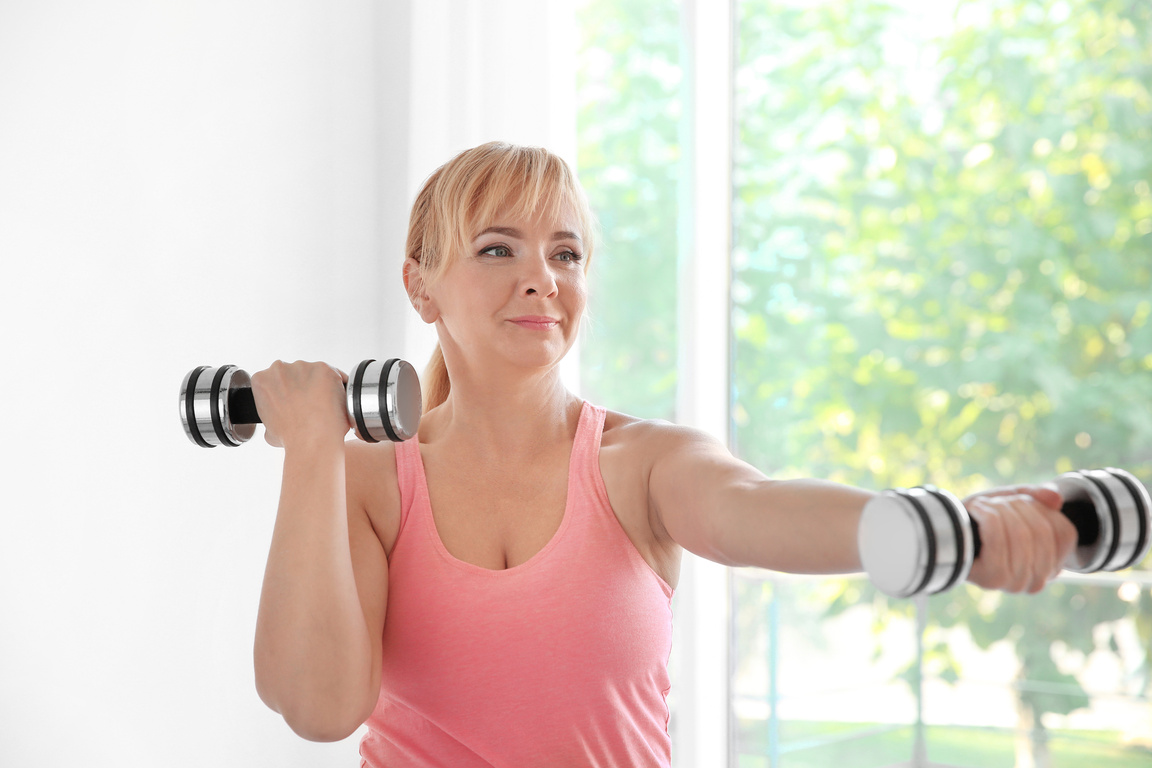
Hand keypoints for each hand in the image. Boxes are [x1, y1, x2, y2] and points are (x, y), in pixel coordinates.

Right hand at [250, 360, 350, 448]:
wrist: (312, 440)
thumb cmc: (292, 437)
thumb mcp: (269, 430)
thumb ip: (272, 415)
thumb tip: (279, 420)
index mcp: (262, 380)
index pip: (275, 380)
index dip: (286, 391)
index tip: (294, 401)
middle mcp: (279, 368)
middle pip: (294, 374)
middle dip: (302, 386)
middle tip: (310, 404)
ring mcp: (302, 366)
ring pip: (314, 373)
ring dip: (320, 385)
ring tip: (324, 406)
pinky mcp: (324, 369)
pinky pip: (335, 374)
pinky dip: (338, 385)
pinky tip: (337, 401)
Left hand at [963, 484, 1077, 593]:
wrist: (947, 537)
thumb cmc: (984, 521)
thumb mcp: (1013, 502)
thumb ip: (1037, 496)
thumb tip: (1055, 498)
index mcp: (1051, 566)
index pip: (1065, 532)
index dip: (1043, 508)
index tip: (1022, 501)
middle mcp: (1037, 581)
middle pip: (1041, 530)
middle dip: (1019, 505)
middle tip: (1000, 502)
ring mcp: (1016, 582)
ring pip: (1020, 531)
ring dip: (1000, 508)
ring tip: (986, 505)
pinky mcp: (992, 578)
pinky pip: (997, 535)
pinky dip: (986, 513)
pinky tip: (977, 509)